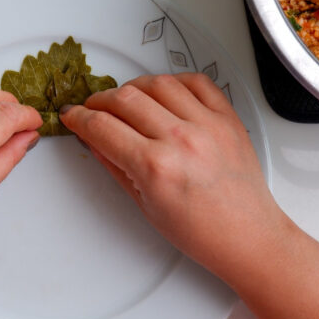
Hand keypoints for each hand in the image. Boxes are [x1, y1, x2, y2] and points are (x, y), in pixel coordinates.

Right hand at [60, 73, 285, 278]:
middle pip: (125, 98)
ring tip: (127, 100)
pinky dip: (175, 81)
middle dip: (100, 101)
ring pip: (158, 83)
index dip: (79, 118)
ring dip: (134, 87)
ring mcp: (208, 125)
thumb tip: (91, 138)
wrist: (247, 237)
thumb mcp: (143, 204)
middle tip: (94, 109)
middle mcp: (180, 139)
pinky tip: (164, 94)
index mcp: (155, 166)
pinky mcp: (228, 118)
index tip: (72, 115)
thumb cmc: (198, 231)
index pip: (102, 127)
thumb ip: (114, 164)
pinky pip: (197, 82)